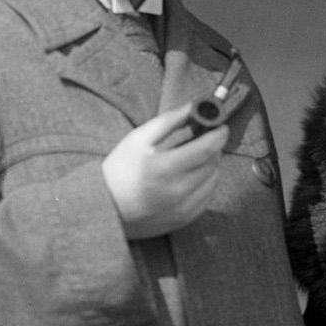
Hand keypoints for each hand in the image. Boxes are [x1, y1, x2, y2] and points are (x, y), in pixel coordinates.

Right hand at [102, 104, 229, 238]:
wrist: (105, 209)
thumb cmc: (120, 169)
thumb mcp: (139, 138)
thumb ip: (170, 120)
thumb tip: (195, 106)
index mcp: (164, 168)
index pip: (206, 149)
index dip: (219, 135)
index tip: (221, 126)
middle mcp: (177, 191)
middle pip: (212, 163)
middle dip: (212, 147)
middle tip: (202, 139)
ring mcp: (183, 208)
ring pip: (213, 179)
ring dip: (209, 165)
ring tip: (191, 159)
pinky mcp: (185, 219)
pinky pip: (207, 196)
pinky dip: (204, 183)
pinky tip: (188, 177)